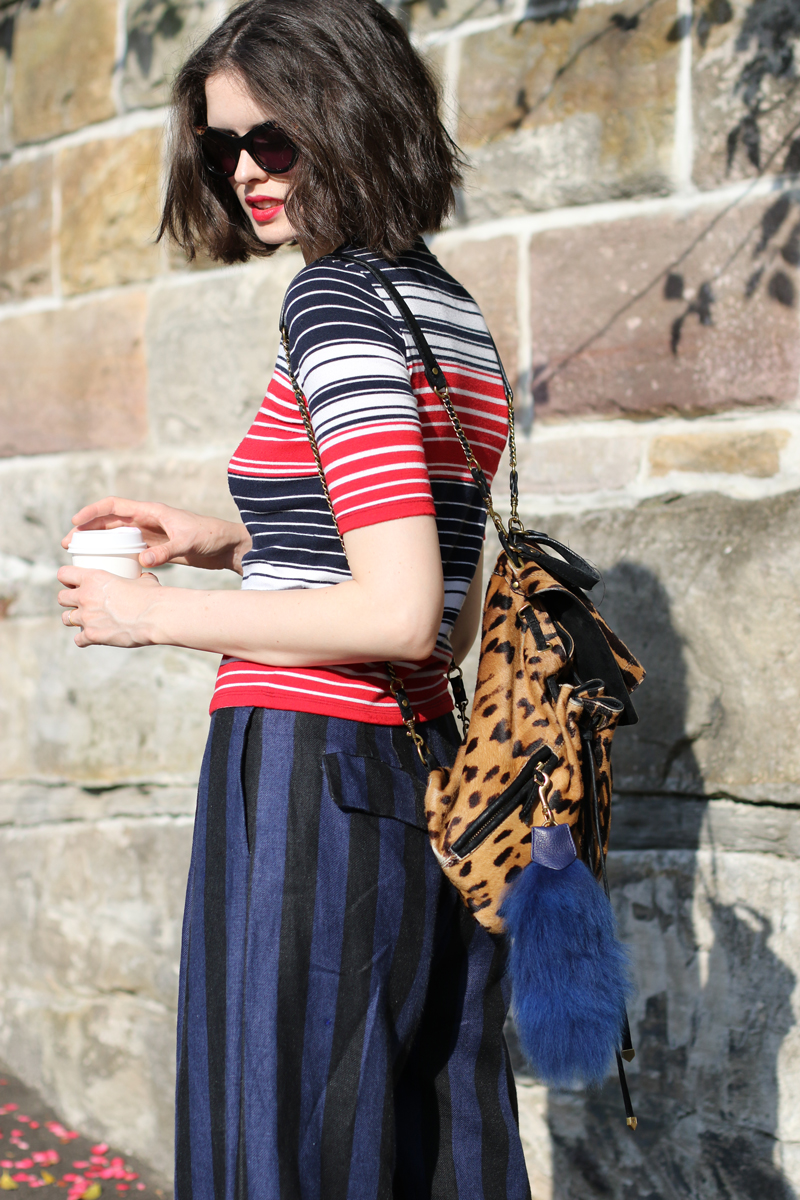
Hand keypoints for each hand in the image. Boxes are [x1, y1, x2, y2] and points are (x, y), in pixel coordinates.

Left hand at [57, 566, 163, 647]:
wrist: (156, 617)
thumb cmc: (152, 597)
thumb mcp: (142, 580)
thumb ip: (136, 579)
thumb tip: (142, 579)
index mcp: (94, 578)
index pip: (64, 574)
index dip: (66, 578)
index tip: (72, 581)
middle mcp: (85, 597)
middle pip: (61, 597)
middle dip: (68, 600)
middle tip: (79, 602)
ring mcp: (86, 617)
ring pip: (65, 618)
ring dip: (73, 619)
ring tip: (84, 620)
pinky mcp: (92, 636)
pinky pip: (78, 639)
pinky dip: (84, 639)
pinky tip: (92, 637)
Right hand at [62, 496, 251, 572]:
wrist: (228, 546)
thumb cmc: (211, 536)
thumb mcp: (188, 542)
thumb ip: (166, 551)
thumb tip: (142, 560)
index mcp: (152, 511)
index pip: (115, 506)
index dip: (93, 512)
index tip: (75, 521)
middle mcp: (147, 520)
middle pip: (110, 521)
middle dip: (87, 530)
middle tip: (68, 544)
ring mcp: (150, 535)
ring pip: (116, 536)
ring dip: (98, 543)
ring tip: (79, 555)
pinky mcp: (156, 548)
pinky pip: (129, 550)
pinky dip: (115, 555)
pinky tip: (105, 567)